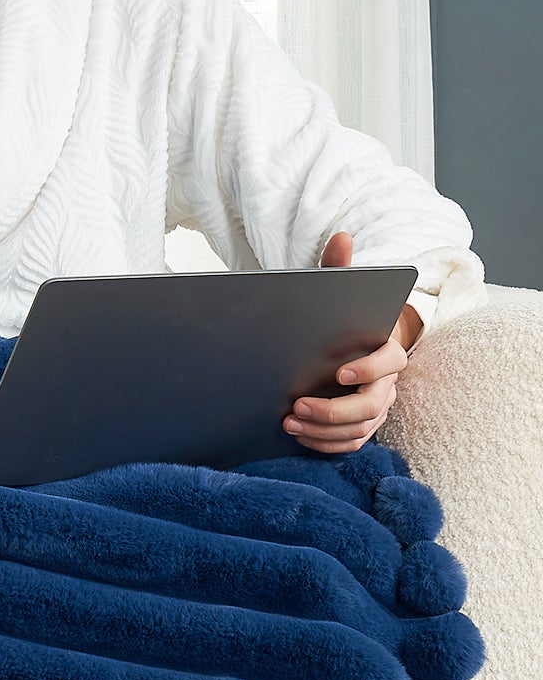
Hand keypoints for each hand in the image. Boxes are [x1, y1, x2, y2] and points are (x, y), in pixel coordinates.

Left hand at [283, 231, 412, 453]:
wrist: (347, 344)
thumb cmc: (341, 317)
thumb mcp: (338, 291)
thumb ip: (339, 268)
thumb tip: (341, 235)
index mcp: (387, 348)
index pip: (389, 362)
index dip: (368, 369)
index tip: (340, 371)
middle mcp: (387, 382)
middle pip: (373, 405)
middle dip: (335, 409)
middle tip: (297, 405)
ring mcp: (376, 406)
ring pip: (360, 429)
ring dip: (324, 430)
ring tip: (289, 422)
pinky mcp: (362, 425)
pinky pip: (351, 443)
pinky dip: (326, 444)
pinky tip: (299, 436)